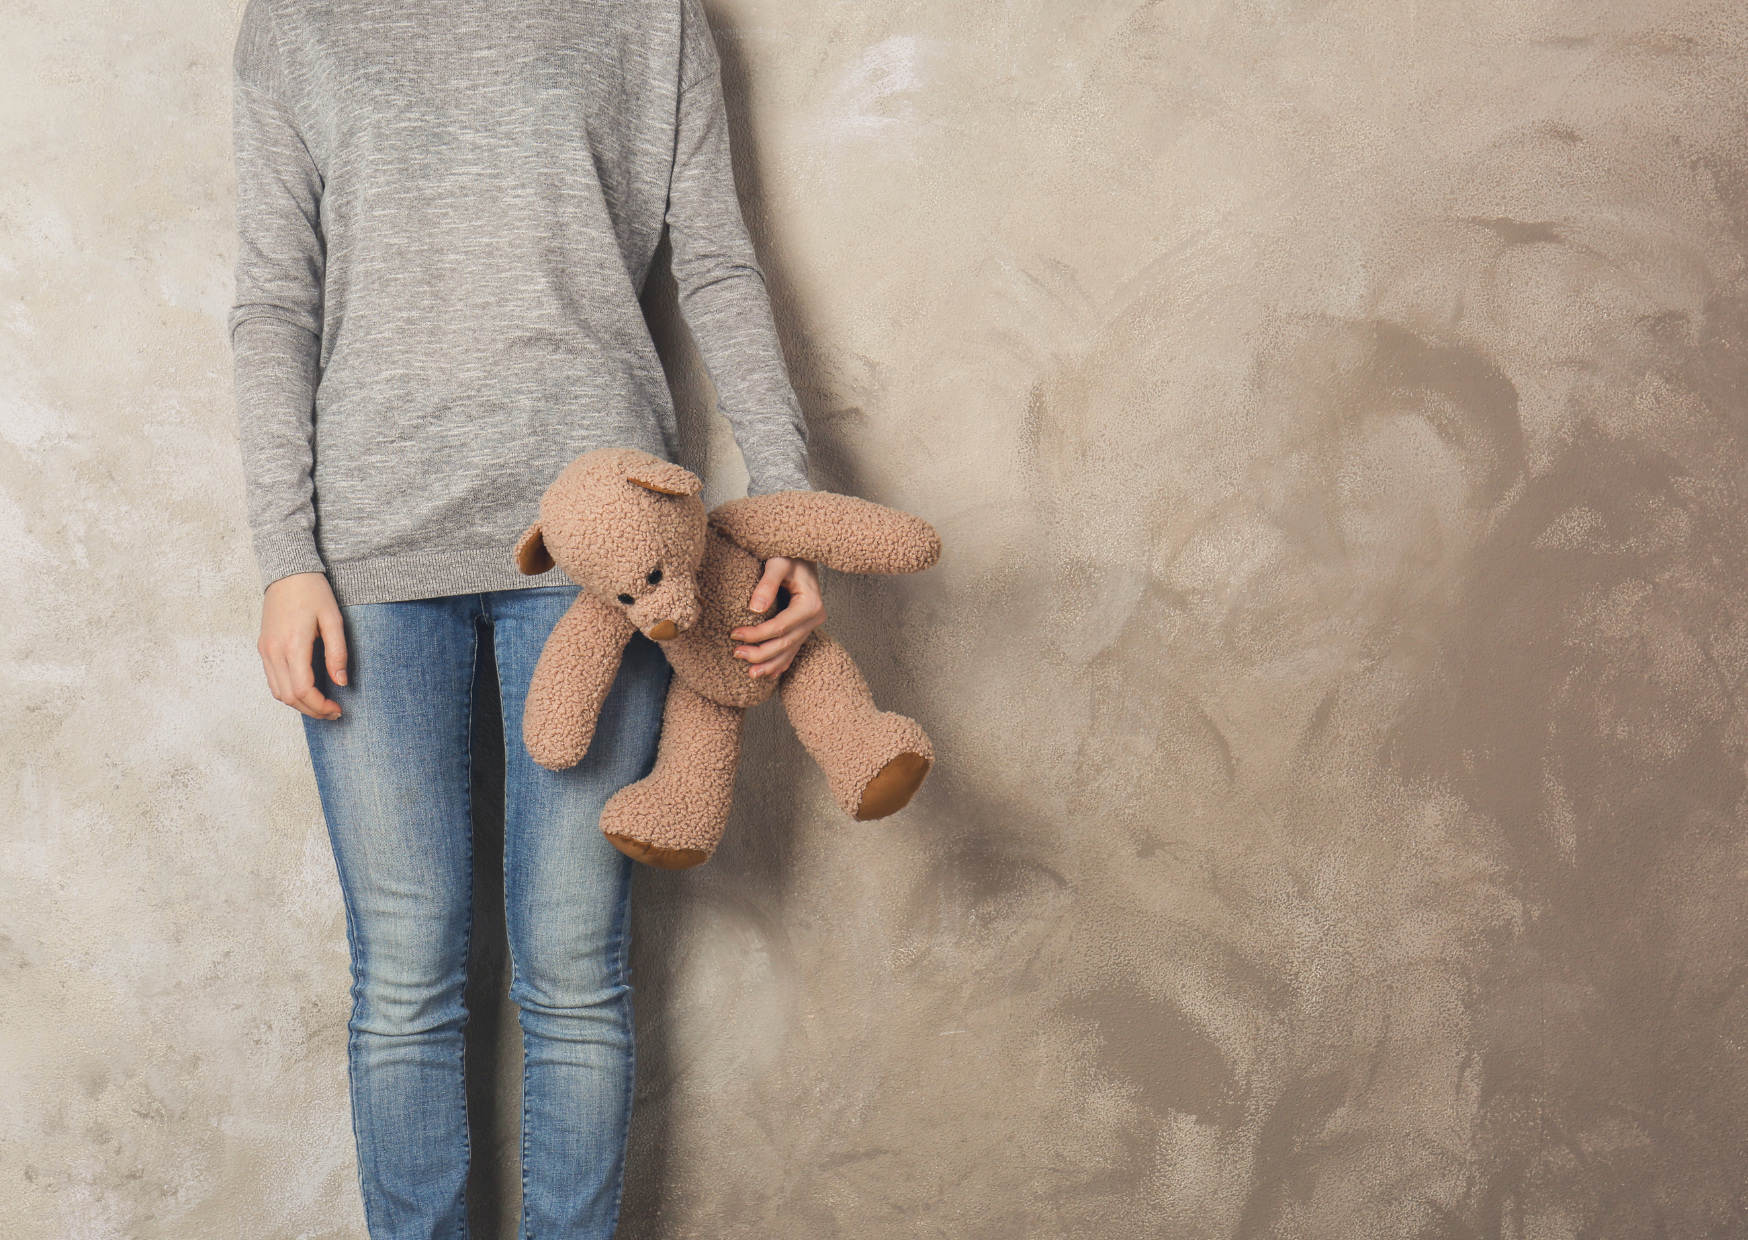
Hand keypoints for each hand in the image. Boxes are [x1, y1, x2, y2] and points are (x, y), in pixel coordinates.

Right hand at [258, 571, 347, 719]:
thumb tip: (341, 682)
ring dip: (299, 704)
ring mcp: (265, 650)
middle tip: (333, 712)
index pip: (303, 690)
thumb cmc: (313, 592)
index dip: (320, 706)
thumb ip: (338, 652)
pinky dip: (288, 692)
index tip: (337, 708)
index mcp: (292, 645)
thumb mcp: (333, 619)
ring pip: (278, 692)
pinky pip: (272, 680)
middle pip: (289, 697)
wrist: (288, 572)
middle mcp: (274, 651)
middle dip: (312, 710)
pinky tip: (306, 691)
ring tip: (321, 705)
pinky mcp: (263, 648)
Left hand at [731, 557, 824, 678]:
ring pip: (790, 651)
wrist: (801, 553)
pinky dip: (781, 663)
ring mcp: (811, 625)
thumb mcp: (778, 562)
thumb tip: (754, 608)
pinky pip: (793, 649)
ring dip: (769, 664)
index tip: (734, 634)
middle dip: (760, 652)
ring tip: (750, 674)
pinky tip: (769, 674)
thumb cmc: (789, 554)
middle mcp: (815, 617)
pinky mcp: (805, 627)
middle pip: (786, 643)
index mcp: (810, 604)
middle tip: (736, 653)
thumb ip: (767, 583)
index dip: (757, 634)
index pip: (780, 626)